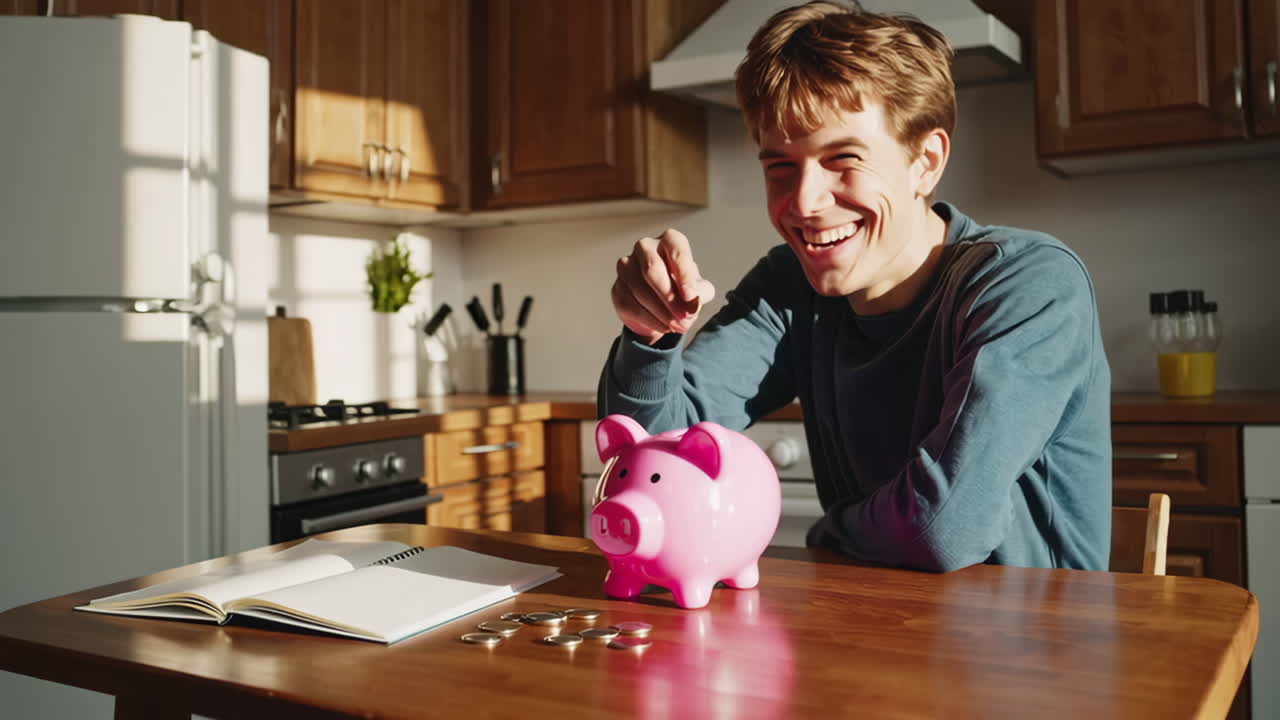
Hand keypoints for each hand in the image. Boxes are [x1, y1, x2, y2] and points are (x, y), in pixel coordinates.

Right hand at [611, 228, 715, 343]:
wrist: (661, 305)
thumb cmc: (682, 289)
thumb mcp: (699, 290)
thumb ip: (700, 293)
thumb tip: (692, 302)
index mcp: (669, 240)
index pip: (676, 251)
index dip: (684, 275)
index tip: (690, 297)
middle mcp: (645, 247)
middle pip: (652, 270)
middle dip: (670, 298)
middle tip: (684, 318)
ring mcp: (627, 266)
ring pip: (640, 290)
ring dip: (661, 313)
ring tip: (677, 326)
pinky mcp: (618, 287)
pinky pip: (631, 305)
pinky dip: (650, 320)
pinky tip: (663, 327)